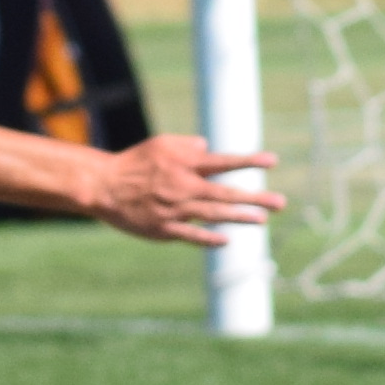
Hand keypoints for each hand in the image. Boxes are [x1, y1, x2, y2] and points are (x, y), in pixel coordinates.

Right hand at [82, 136, 275, 243]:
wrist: (104, 186)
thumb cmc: (135, 163)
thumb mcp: (161, 144)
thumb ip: (189, 146)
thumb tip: (210, 148)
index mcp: (184, 164)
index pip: (222, 162)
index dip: (248, 161)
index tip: (273, 161)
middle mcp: (183, 187)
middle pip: (225, 193)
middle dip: (255, 198)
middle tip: (281, 203)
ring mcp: (174, 210)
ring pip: (213, 215)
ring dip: (240, 217)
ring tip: (262, 220)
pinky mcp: (163, 229)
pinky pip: (191, 235)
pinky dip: (209, 238)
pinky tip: (227, 240)